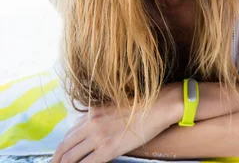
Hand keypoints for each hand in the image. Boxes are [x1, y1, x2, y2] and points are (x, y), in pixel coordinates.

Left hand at [51, 85, 180, 162]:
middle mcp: (91, 123)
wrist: (159, 106)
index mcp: (93, 112)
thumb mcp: (116, 105)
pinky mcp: (108, 149)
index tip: (61, 153)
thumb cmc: (144, 105)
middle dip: (56, 159)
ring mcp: (98, 137)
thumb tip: (96, 127)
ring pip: (70, 157)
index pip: (70, 132)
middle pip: (65, 145)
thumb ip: (102, 115)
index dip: (63, 145)